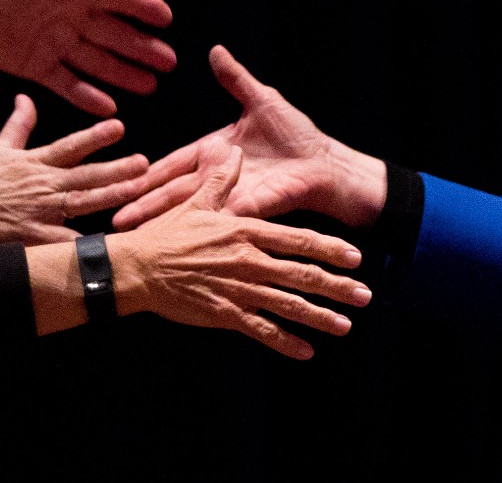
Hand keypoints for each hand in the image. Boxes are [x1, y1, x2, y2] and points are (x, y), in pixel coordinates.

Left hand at [0, 0, 175, 116]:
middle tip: (169, 62)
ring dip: (123, 74)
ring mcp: (54, 42)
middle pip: (114, 34)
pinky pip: (68, 84)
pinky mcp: (36, 66)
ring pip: (97, 62)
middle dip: (142, 48)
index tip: (167, 18)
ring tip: (150, 86)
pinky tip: (110, 107)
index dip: (143, 7)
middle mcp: (69, 15)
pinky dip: (88, 96)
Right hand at [0, 93, 148, 245]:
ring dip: (111, 196)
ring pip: (82, 203)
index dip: (95, 136)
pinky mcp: (33, 237)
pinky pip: (64, 243)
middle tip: (145, 162)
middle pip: (85, 175)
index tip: (119, 125)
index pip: (70, 146)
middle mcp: (42, 185)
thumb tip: (26, 97)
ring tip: (138, 190)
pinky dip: (85, 244)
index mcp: (35, 164)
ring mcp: (39, 212)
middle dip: (116, 168)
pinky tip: (109, 244)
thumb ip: (18, 125)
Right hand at [108, 141, 371, 359]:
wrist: (136, 266)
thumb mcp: (195, 202)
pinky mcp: (225, 312)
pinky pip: (261, 330)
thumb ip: (221, 179)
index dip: (330, 249)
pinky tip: (306, 352)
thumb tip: (234, 150)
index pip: (298, 240)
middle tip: (365, 294)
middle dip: (337, 286)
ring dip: (320, 316)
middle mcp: (249, 260)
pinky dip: (285, 342)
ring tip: (346, 325)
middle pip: (303, 274)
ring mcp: (239, 288)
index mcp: (246, 232)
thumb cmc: (165, 235)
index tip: (355, 256)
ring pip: (289, 304)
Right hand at [113, 45, 386, 230]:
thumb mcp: (262, 100)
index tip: (120, 178)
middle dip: (140, 202)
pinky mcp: (244, 214)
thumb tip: (215, 50)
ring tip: (127, 229)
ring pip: (185, 211)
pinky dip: (191, 231)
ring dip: (157, 220)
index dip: (147, 172)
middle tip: (110, 213)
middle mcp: (215, 180)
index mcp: (214, 153)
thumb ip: (236, 79)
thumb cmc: (298, 136)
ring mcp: (228, 200)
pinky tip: (167, 240)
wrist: (326, 166)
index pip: (172, 164)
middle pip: (170, 191)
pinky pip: (212, 223)